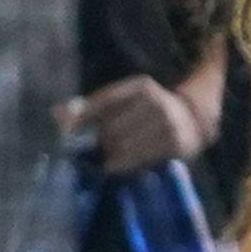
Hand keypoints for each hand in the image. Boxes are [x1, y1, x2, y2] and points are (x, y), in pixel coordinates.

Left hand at [64, 74, 213, 173]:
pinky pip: (139, 158)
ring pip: (124, 145)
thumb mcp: (125, 101)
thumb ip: (91, 106)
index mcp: (141, 86)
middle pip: (111, 128)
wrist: (194, 119)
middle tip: (96, 148)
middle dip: (99, 141)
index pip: (103, 101)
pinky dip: (123, 164)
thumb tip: (56, 113)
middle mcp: (156, 102)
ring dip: (110, 155)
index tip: (67, 131)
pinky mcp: (175, 144)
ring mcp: (167, 124)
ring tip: (106, 158)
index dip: (82, 117)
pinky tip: (117, 165)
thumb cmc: (148, 111)